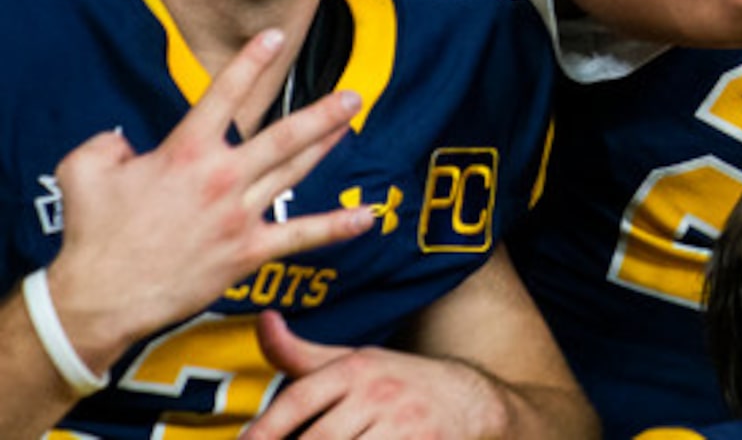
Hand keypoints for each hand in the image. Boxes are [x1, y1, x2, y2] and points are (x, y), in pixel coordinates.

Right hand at [41, 32, 372, 375]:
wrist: (99, 299)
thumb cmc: (92, 234)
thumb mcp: (83, 170)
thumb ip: (106, 142)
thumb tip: (124, 139)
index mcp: (184, 153)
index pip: (224, 96)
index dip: (250, 63)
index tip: (273, 37)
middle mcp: (221, 178)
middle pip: (282, 136)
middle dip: (321, 113)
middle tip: (353, 95)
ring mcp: (238, 215)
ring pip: (293, 173)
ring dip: (325, 147)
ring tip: (349, 124)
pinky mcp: (246, 252)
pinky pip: (299, 237)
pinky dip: (335, 228)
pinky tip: (367, 219)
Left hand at [246, 312, 507, 439]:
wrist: (471, 401)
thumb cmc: (398, 383)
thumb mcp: (353, 361)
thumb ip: (299, 353)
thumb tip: (263, 319)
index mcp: (356, 368)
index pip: (299, 398)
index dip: (265, 428)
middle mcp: (380, 394)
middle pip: (318, 438)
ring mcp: (404, 426)